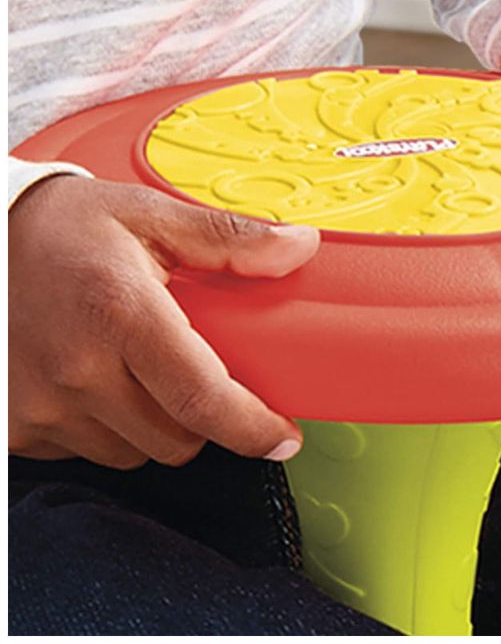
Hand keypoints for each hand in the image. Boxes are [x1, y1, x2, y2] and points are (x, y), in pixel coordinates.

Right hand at [9, 176, 319, 468]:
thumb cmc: (68, 226)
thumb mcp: (153, 216)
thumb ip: (231, 239)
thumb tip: (300, 248)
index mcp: (121, 313)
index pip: (203, 399)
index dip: (253, 429)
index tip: (283, 438)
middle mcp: (76, 369)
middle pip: (178, 440)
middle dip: (206, 419)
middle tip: (201, 376)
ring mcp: (39, 405)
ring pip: (134, 453)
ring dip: (156, 425)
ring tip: (143, 372)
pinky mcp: (13, 427)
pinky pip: (88, 454)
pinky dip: (109, 430)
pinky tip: (101, 383)